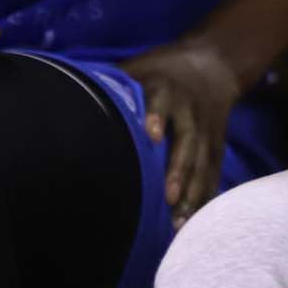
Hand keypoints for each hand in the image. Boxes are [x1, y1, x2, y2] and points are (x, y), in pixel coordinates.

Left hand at [125, 38, 244, 226]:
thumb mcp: (138, 69)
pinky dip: (204, 198)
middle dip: (179, 169)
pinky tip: (192, 222)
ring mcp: (206, 131)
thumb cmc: (161, 72)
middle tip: (168, 197)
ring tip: (178, 222)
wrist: (213, 65)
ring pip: (202, 164)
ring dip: (192, 193)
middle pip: (188, 141)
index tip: (152, 136)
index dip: (156, 116)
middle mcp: (189, 111)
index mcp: (166, 88)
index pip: (161, 102)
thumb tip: (71, 104)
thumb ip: (114, 87)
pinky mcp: (216, 147)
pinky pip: (212, 175)